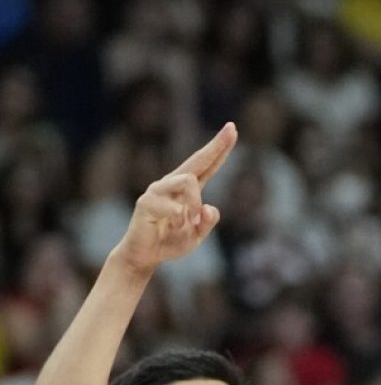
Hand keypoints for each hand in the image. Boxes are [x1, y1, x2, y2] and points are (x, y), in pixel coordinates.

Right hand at [114, 123, 235, 274]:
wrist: (144, 255)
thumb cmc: (170, 242)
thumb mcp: (196, 235)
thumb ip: (207, 222)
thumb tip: (210, 208)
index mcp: (187, 189)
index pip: (207, 165)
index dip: (219, 148)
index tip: (232, 129)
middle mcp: (172, 183)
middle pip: (197, 160)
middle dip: (216, 145)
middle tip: (232, 129)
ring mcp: (158, 190)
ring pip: (189, 181)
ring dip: (195, 204)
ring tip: (189, 223)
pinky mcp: (146, 202)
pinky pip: (174, 206)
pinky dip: (180, 220)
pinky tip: (172, 227)